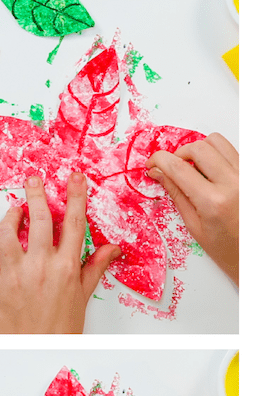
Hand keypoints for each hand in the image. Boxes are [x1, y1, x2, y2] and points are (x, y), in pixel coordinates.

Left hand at [0, 173, 119, 332]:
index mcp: (66, 267)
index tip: (73, 177)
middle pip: (38, 217)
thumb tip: (113, 249)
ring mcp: (13, 274)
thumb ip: (94, 268)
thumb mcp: (82, 298)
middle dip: (36, 192)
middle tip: (33, 179)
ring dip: (9, 216)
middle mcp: (40, 266)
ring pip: (6, 230)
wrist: (34, 354)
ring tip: (12, 212)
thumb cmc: (58, 330)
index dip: (75, 195)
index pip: (73, 222)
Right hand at [146, 133, 238, 284]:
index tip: (152, 163)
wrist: (251, 254)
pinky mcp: (251, 173)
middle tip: (171, 167)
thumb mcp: (193, 225)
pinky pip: (231, 151)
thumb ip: (176, 194)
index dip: (159, 160)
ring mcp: (245, 176)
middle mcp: (233, 183)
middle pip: (198, 147)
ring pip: (217, 141)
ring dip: (199, 149)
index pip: (178, 167)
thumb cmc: (226, 247)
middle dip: (178, 153)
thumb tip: (159, 174)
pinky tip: (209, 171)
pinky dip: (216, 155)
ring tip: (191, 167)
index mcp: (212, 201)